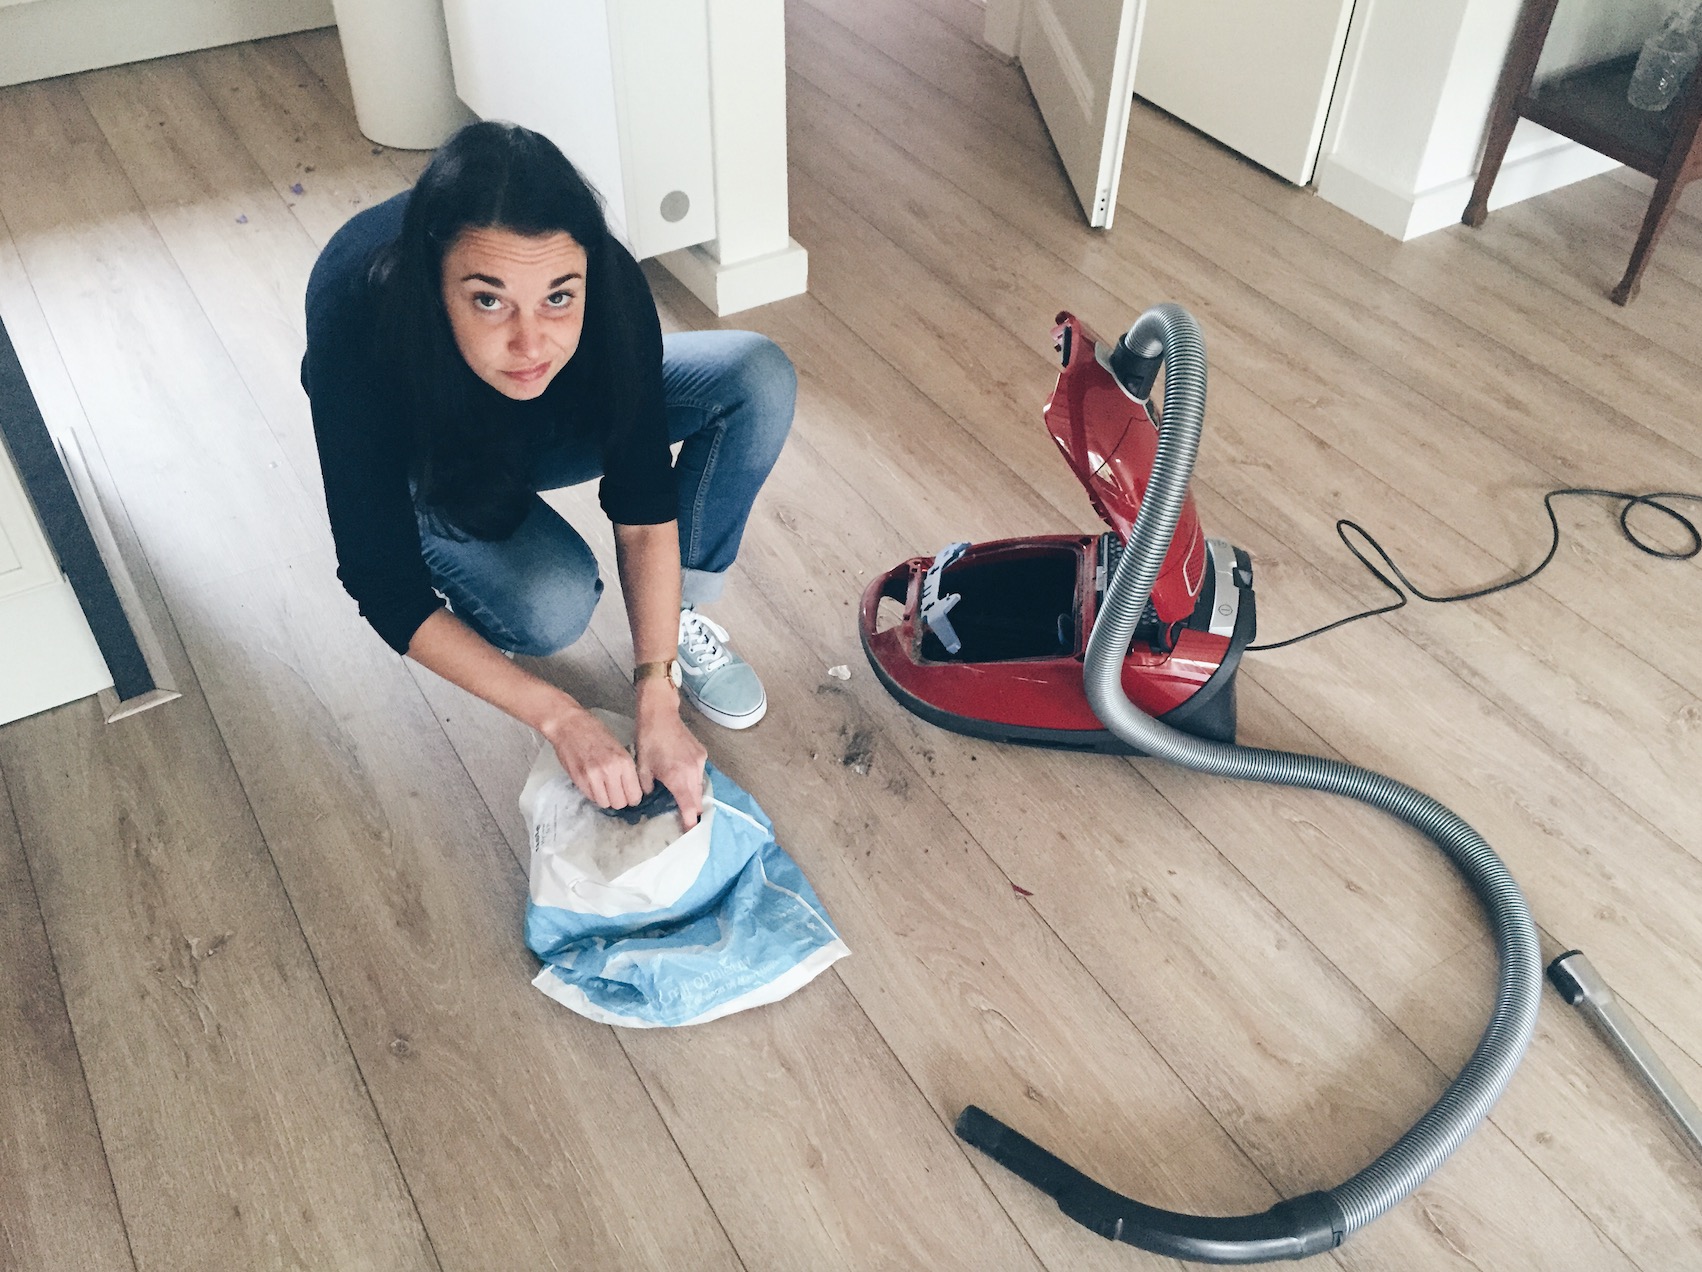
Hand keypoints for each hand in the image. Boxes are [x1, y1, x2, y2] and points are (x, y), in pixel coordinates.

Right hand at [544, 706, 643, 809]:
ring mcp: (593, 777)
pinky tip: (594, 783)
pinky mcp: (578, 780)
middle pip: (620, 803)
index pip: (634, 795)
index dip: (633, 797)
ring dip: (606, 799)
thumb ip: (625, 769)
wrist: (569, 724)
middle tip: (616, 791)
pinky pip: (591, 798)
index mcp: (624, 762)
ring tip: (604, 787)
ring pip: (605, 804)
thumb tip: (631, 788)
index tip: (630, 795)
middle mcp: (610, 771)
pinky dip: (594, 794)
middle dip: (620, 800)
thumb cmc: (594, 731)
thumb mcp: (619, 747)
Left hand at [634, 693, 706, 828]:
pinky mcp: (702, 754)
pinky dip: (692, 781)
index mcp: (678, 778)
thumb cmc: (648, 741)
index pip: (690, 807)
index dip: (691, 822)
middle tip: (685, 821)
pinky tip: (681, 780)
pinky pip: (699, 774)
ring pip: (699, 787)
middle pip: (698, 799)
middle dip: (693, 811)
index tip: (689, 833)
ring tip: (682, 801)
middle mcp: (693, 772)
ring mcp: (700, 762)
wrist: (660, 714)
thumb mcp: (642, 768)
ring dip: (692, 795)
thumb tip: (647, 799)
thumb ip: (646, 789)